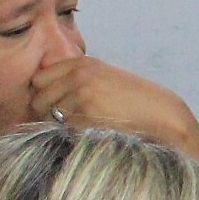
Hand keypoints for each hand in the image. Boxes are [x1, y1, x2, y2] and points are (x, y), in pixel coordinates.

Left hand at [27, 56, 198, 148]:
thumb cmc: (132, 99)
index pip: (38, 79)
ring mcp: (82, 95)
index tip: (54, 105)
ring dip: (59, 126)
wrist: (160, 113)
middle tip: (65, 122)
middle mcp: (78, 76)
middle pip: (38, 100)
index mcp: (81, 63)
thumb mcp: (102, 77)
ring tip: (82, 127)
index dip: (43, 95)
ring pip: (48, 117)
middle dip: (46, 113)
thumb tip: (38, 93)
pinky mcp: (86, 116)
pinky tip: (90, 133)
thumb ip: (74, 79)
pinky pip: (63, 130)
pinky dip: (72, 135)